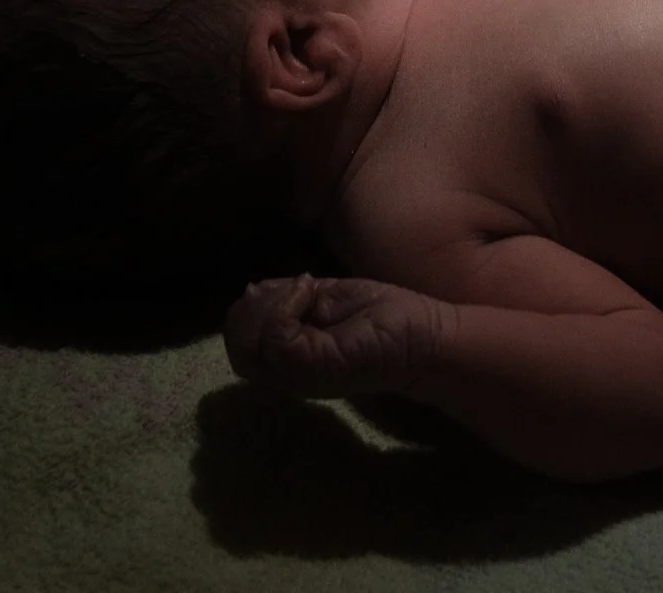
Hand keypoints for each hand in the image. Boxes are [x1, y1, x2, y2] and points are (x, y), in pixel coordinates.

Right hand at [224, 274, 452, 399]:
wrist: (427, 338)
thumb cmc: (384, 318)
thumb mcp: (325, 300)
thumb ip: (288, 302)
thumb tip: (249, 291)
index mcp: (289, 359)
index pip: (237, 340)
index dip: (249, 309)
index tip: (285, 287)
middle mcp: (288, 375)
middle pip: (235, 345)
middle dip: (254, 307)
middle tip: (295, 290)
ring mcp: (300, 375)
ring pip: (248, 344)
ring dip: (269, 305)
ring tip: (306, 293)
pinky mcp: (318, 367)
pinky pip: (276, 337)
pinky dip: (286, 305)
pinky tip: (315, 295)